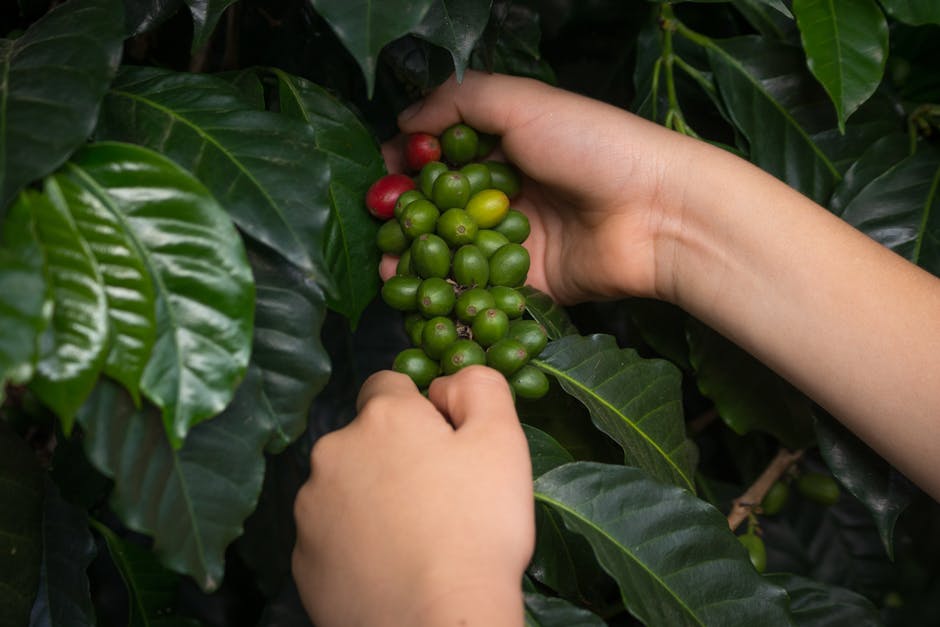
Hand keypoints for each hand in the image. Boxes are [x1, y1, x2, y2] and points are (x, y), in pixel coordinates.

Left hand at [292, 367, 533, 626]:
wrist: (439, 622)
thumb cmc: (478, 528)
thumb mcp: (502, 439)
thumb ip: (479, 387)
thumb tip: (448, 382)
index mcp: (382, 418)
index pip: (390, 387)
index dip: (422, 412)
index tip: (445, 447)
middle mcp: (333, 453)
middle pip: (366, 439)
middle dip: (395, 456)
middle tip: (438, 497)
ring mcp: (310, 509)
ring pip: (345, 487)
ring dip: (371, 499)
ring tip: (415, 537)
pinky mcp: (303, 560)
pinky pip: (331, 536)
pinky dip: (355, 544)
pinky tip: (390, 566)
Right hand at [384, 71, 702, 304]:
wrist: (655, 211)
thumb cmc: (593, 146)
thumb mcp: (522, 102)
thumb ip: (458, 102)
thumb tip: (404, 121)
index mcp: (505, 146)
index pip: (441, 157)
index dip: (406, 167)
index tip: (378, 179)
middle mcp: (507, 194)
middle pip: (441, 208)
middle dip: (404, 219)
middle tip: (377, 229)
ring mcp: (516, 240)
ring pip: (455, 253)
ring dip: (419, 261)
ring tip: (389, 268)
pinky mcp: (528, 283)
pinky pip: (481, 289)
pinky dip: (450, 295)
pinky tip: (421, 296)